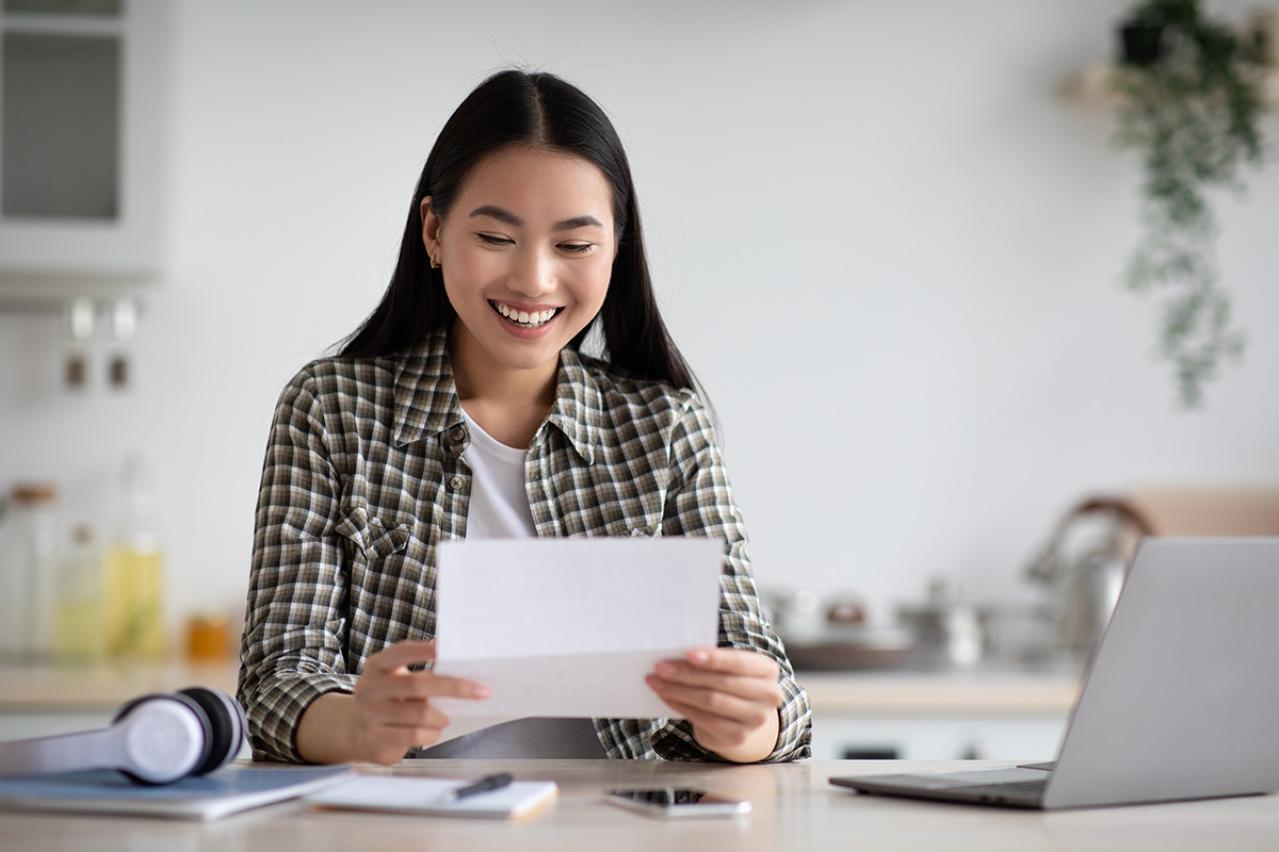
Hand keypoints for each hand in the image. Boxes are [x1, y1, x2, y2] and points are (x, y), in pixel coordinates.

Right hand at [350, 639, 488, 763]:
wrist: (357, 732)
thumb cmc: (388, 701)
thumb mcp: (397, 682)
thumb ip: (421, 676)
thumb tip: (462, 675)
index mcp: (377, 666)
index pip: (400, 652)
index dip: (422, 650)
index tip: (444, 648)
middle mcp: (370, 688)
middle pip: (417, 684)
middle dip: (454, 687)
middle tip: (480, 691)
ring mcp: (370, 715)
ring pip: (419, 714)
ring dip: (441, 717)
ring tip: (445, 718)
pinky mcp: (376, 739)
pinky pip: (414, 735)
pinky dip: (431, 734)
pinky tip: (433, 731)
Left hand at [645, 647, 782, 762]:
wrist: (743, 718)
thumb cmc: (731, 683)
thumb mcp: (731, 668)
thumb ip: (714, 661)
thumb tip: (676, 655)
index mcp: (768, 670)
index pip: (740, 663)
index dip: (715, 658)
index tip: (688, 653)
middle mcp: (768, 695)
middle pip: (721, 683)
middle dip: (687, 673)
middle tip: (660, 667)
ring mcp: (755, 719)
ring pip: (711, 701)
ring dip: (678, 690)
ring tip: (656, 681)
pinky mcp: (737, 736)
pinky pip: (703, 718)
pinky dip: (681, 705)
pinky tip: (666, 696)